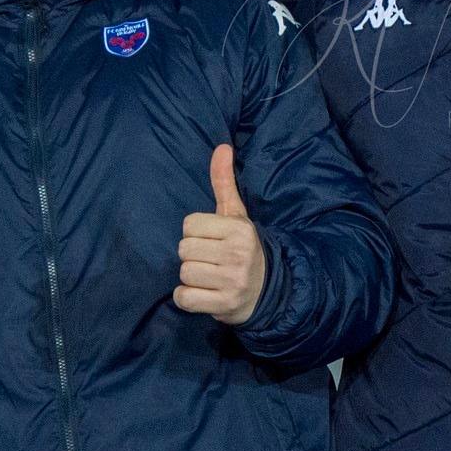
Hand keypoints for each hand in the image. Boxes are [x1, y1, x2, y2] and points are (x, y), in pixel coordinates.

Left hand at [175, 144, 265, 324]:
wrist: (267, 290)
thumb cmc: (242, 247)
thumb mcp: (236, 214)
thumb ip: (224, 182)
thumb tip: (221, 146)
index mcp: (239, 229)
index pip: (189, 224)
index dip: (196, 233)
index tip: (212, 240)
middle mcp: (237, 254)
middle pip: (184, 249)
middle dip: (192, 255)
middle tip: (210, 260)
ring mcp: (232, 281)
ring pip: (184, 273)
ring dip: (191, 278)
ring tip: (208, 277)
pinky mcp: (223, 305)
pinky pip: (185, 298)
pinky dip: (188, 298)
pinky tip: (203, 293)